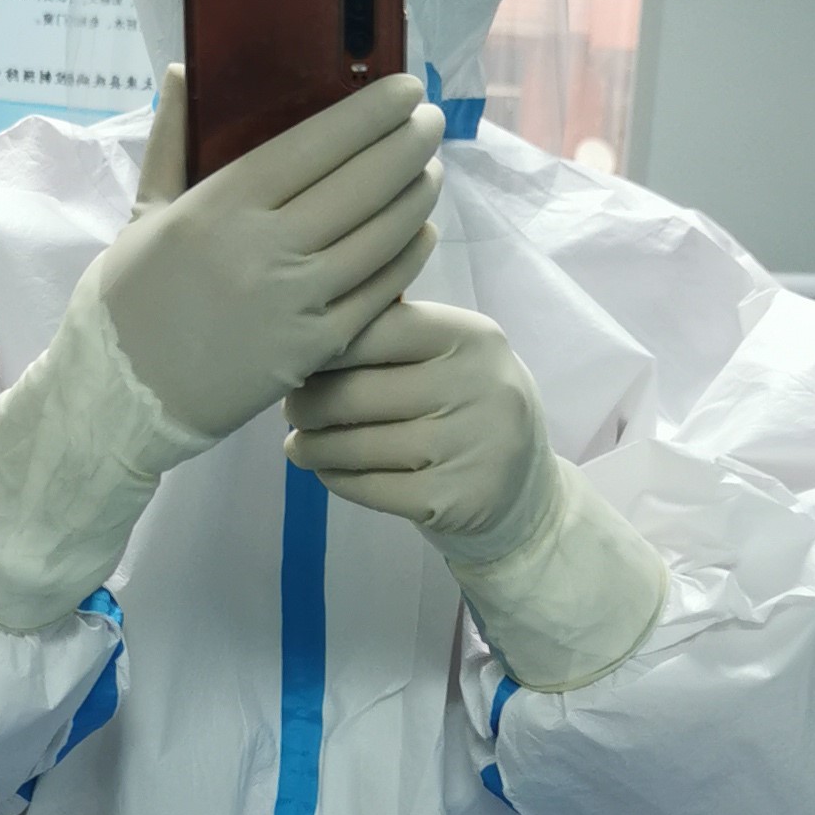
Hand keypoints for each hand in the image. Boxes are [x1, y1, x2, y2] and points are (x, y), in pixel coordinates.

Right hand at [95, 67, 443, 445]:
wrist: (122, 397)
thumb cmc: (128, 300)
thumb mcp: (144, 212)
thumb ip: (171, 139)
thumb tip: (183, 71)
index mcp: (221, 205)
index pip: (317, 142)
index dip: (372, 112)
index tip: (405, 91)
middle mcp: (264, 248)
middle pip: (364, 182)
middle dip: (410, 143)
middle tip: (431, 120)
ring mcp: (295, 302)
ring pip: (382, 235)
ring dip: (417, 194)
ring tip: (429, 169)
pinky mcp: (314, 348)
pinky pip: (379, 291)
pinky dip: (408, 255)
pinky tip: (419, 230)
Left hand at [286, 298, 557, 568]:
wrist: (523, 492)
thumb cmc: (467, 407)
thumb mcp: (453, 356)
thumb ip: (397, 330)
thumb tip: (315, 313)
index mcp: (473, 337)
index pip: (379, 330)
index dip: (328, 348)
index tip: (301, 360)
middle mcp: (479, 387)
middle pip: (357, 392)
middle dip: (308, 403)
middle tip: (292, 409)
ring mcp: (469, 448)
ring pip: (356, 445)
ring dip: (312, 447)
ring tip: (298, 444)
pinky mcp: (453, 500)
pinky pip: (369, 487)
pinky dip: (336, 479)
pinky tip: (327, 471)